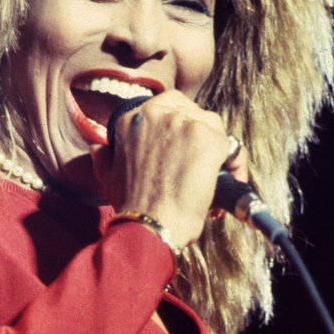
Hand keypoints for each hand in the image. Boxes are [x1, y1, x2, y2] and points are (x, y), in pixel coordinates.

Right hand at [90, 93, 248, 248]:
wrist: (149, 226)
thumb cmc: (131, 206)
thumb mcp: (106, 174)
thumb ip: (103, 154)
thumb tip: (98, 146)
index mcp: (132, 118)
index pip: (167, 107)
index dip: (179, 127)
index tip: (184, 148)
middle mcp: (157, 113)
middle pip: (193, 111)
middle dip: (200, 133)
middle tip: (201, 160)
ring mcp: (184, 124)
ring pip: (214, 126)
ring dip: (217, 150)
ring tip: (215, 176)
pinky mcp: (208, 139)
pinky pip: (232, 147)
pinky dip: (235, 166)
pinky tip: (230, 182)